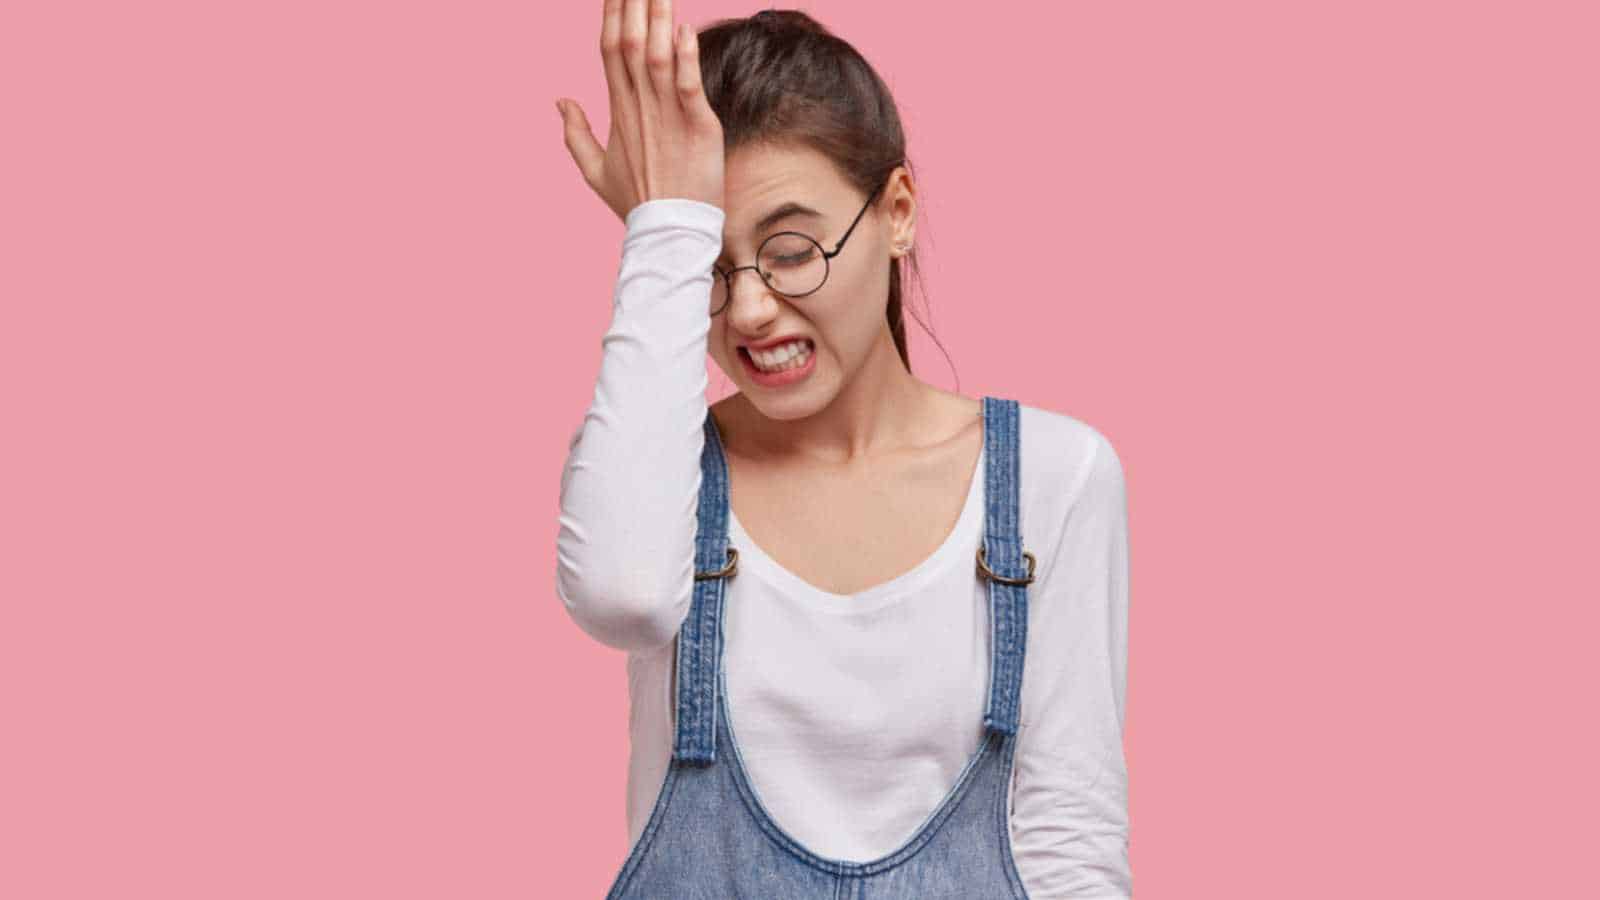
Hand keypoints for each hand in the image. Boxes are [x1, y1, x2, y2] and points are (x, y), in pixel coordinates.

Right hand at [557, 0, 724, 221]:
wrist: (668, 234)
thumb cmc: (636, 204)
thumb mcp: (595, 170)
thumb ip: (575, 133)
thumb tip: (560, 100)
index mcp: (617, 110)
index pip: (611, 50)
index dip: (613, 15)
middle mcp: (639, 106)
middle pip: (632, 44)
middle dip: (633, 5)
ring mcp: (667, 116)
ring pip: (659, 57)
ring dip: (659, 19)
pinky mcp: (697, 127)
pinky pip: (689, 85)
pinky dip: (687, 57)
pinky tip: (684, 30)